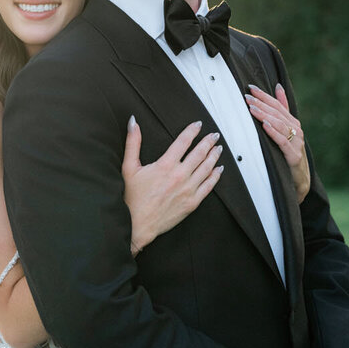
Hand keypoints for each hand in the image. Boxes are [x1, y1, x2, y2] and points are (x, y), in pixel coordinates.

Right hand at [122, 118, 223, 254]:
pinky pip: (208, 186)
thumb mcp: (129, 167)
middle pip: (199, 153)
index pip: (183, 141)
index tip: (198, 125)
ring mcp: (188, 190)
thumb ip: (133, 142)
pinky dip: (215, 176)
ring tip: (218, 148)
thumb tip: (133, 122)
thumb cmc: (132, 198)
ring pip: (206, 168)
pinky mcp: (192, 202)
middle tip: (214, 135)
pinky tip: (219, 170)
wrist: (137, 224)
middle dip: (208, 142)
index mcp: (165, 165)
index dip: (192, 131)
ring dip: (214, 156)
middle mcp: (180, 175)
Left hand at [246, 84, 310, 201]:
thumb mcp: (286, 129)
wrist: (299, 178)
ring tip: (252, 109)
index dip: (264, 95)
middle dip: (261, 104)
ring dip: (264, 115)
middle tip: (247, 98)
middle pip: (277, 113)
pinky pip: (282, 141)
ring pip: (279, 125)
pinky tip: (264, 125)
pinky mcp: (293, 155)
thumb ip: (283, 108)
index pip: (277, 105)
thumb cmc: (290, 152)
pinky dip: (273, 132)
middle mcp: (296, 129)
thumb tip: (278, 87)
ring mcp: (296, 142)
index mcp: (293, 122)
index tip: (251, 88)